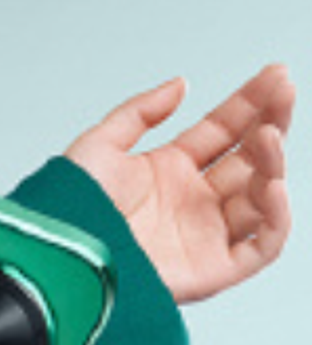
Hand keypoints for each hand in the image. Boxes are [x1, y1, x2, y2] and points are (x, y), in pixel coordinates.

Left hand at [66, 64, 293, 303]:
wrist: (61, 255)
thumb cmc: (69, 209)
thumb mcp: (99, 145)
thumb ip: (140, 112)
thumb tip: (180, 84)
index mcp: (167, 171)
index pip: (223, 131)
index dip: (249, 103)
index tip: (274, 74)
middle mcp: (192, 201)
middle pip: (249, 159)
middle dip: (270, 123)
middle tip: (283, 92)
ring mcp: (205, 234)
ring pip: (261, 198)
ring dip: (273, 165)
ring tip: (269, 136)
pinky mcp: (213, 269)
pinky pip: (261, 247)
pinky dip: (276, 218)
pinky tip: (273, 186)